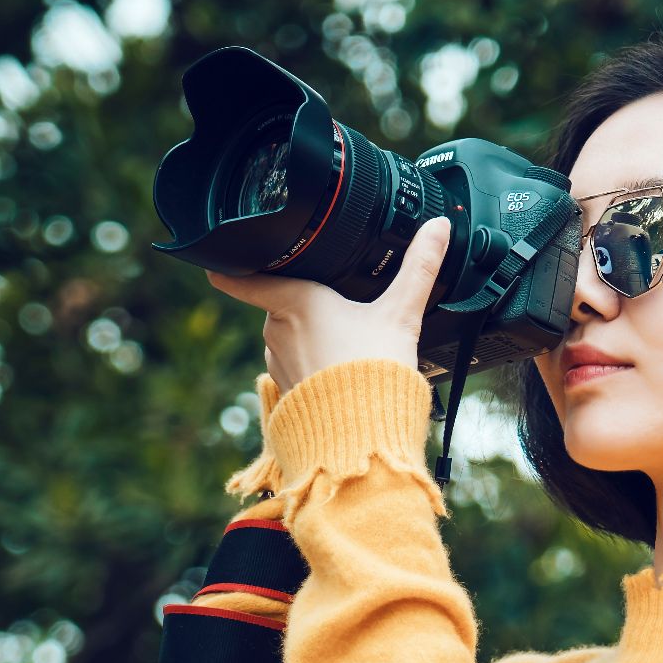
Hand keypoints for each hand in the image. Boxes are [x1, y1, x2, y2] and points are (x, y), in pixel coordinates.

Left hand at [205, 216, 451, 394]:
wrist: (363, 435)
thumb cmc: (374, 371)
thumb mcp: (402, 314)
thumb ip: (419, 267)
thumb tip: (439, 227)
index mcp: (294, 301)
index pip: (238, 277)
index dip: (226, 263)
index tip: (222, 252)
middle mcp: (275, 330)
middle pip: (279, 302)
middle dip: (303, 302)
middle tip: (340, 305)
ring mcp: (277, 362)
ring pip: (286, 334)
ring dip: (308, 334)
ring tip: (346, 341)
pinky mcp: (286, 389)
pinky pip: (293, 364)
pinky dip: (311, 362)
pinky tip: (339, 367)